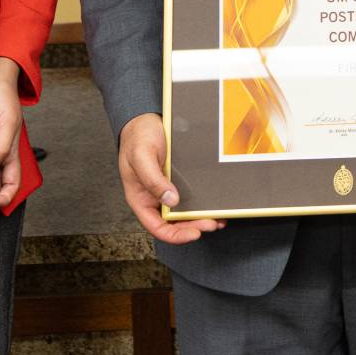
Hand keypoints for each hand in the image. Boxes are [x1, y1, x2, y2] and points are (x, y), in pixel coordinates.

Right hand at [117, 112, 222, 244]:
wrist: (145, 119)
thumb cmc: (137, 137)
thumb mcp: (141, 156)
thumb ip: (153, 179)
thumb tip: (170, 200)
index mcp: (141, 198)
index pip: (156, 227)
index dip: (175, 235)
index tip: (194, 233)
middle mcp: (155, 198)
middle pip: (174, 224)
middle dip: (193, 227)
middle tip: (211, 224)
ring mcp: (168, 189)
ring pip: (185, 213)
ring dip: (201, 218)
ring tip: (218, 219)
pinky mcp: (179, 180)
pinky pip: (192, 197)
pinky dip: (203, 203)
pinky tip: (215, 204)